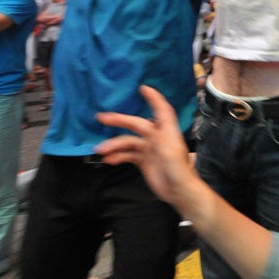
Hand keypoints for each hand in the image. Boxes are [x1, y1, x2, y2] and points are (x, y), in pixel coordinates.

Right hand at [96, 85, 198, 210]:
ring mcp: (150, 148)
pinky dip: (117, 156)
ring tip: (100, 150)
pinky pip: (127, 155)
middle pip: (137, 124)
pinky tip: (108, 160)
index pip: (161, 109)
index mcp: (167, 130)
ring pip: (128, 141)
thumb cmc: (178, 169)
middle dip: (120, 120)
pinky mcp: (144, 160)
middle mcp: (157, 136)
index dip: (153, 98)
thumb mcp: (170, 149)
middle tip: (102, 117)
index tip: (143, 88)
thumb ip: (160, 136)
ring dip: (114, 144)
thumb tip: (150, 124)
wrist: (178, 191)